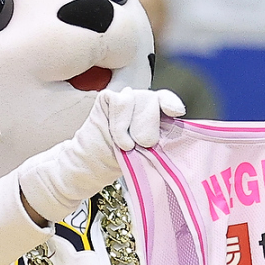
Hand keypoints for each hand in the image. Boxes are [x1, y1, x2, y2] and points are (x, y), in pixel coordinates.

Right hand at [17, 88, 184, 225]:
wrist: (89, 167)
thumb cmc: (117, 163)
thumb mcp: (145, 153)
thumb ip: (159, 139)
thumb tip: (175, 134)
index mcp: (152, 115)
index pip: (164, 100)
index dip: (170, 102)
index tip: (176, 112)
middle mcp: (138, 104)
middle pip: (152, 99)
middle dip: (150, 124)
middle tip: (142, 144)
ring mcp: (123, 100)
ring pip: (138, 97)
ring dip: (134, 125)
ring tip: (127, 145)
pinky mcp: (106, 99)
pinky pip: (120, 101)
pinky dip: (121, 123)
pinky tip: (120, 140)